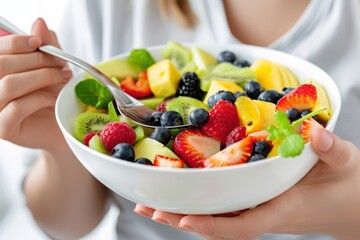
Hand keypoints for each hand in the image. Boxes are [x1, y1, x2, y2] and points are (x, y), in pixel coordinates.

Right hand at [0, 18, 71, 152]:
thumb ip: (44, 45)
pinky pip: (17, 107)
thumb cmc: (52, 94)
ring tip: (62, 77)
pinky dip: (41, 99)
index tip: (40, 43)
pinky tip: (54, 99)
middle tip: (60, 64)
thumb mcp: (50, 65)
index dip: (17, 42)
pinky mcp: (3, 128)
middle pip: (1, 64)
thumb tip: (39, 23)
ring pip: (9, 84)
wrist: (60, 126)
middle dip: (36, 60)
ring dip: (41, 77)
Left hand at [134, 127, 359, 238]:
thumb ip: (333, 148)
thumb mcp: (345, 162)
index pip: (242, 225)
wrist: (353, 203)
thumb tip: (317, 131)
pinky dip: (199, 201)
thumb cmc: (348, 186)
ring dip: (183, 210)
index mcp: (281, 208)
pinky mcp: (256, 201)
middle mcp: (263, 211)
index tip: (183, 219)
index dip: (212, 225)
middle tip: (147, 208)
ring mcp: (257, 208)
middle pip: (216, 222)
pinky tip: (181, 193)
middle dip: (182, 217)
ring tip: (151, 204)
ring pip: (215, 214)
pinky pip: (223, 204)